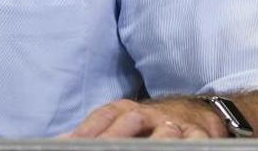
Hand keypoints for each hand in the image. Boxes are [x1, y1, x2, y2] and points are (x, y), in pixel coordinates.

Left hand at [64, 98, 226, 138]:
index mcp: (125, 109)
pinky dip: (187, 146)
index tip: (69, 143)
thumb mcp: (121, 123)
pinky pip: (195, 141)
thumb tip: (59, 141)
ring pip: (164, 131)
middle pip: (129, 121)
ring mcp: (174, 125)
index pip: (103, 117)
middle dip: (113, 137)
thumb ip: (93, 134)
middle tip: (98, 149)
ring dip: (153, 141)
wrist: (194, 113)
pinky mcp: (198, 136)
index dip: (86, 130)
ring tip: (141, 150)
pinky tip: (176, 150)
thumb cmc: (148, 124)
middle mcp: (148, 114)